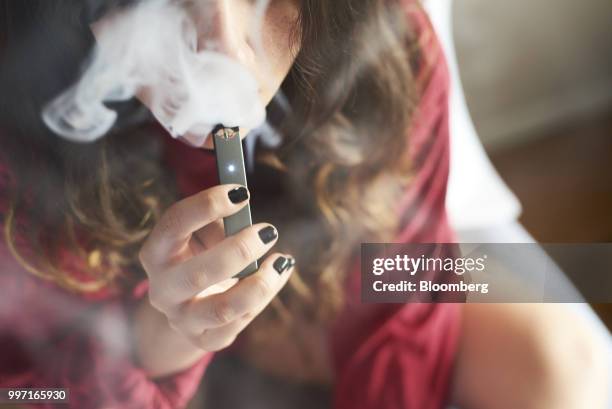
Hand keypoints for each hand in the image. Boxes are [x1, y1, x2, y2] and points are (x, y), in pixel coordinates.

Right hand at [138, 184, 294, 351]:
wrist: (187, 305)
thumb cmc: (201, 256)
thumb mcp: (203, 235)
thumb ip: (221, 222)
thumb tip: (244, 203)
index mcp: (156, 253)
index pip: (174, 224)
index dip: (207, 205)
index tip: (242, 193)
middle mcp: (162, 289)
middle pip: (200, 273)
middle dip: (239, 250)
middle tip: (268, 231)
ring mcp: (181, 319)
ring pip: (223, 308)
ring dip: (259, 283)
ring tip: (280, 260)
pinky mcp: (204, 339)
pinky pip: (239, 323)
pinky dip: (265, 298)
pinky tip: (276, 275)